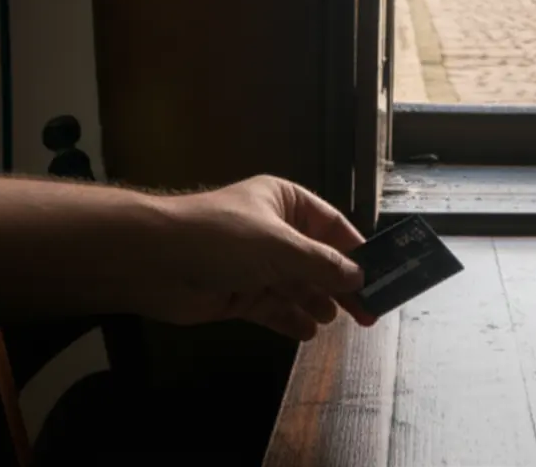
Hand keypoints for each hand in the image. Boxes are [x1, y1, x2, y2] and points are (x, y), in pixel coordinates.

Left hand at [134, 175, 377, 340]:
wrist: (154, 261)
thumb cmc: (223, 238)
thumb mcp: (281, 246)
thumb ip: (323, 265)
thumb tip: (360, 277)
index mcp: (285, 203)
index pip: (332, 226)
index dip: (356, 251)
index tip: (380, 275)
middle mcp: (273, 231)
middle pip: (317, 260)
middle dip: (340, 285)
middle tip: (368, 312)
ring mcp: (255, 264)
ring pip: (297, 286)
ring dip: (316, 303)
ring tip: (334, 320)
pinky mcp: (239, 294)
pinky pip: (274, 308)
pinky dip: (290, 319)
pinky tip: (307, 332)